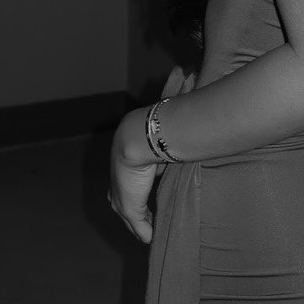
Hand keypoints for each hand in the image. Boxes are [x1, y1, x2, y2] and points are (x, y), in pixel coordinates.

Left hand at [107, 65, 197, 243]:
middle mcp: (120, 173)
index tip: (143, 186)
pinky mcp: (128, 203)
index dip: (134, 180)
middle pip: (120, 194)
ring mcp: (122, 189)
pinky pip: (135, 221)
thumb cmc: (156, 120)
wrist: (140, 135)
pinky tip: (150, 236)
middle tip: (141, 216)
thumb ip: (174, 89)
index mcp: (125, 153)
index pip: (126, 171)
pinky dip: (142, 229)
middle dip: (130, 203)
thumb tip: (183, 67)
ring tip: (148, 229)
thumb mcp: (167, 107)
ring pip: (127, 209)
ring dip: (137, 219)